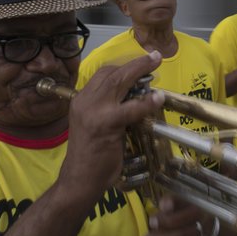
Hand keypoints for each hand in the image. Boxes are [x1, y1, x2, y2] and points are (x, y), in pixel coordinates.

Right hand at [61, 51, 163, 200]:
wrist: (79, 180)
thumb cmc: (91, 156)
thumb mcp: (96, 125)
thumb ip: (111, 110)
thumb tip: (135, 98)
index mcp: (81, 100)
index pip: (102, 74)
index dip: (123, 66)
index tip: (140, 62)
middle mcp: (85, 101)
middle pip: (112, 72)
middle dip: (135, 62)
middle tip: (154, 56)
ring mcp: (93, 111)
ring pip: (119, 81)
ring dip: (140, 70)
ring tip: (156, 63)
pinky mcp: (105, 124)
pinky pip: (130, 108)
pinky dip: (146, 102)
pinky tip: (157, 98)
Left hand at [142, 195, 216, 235]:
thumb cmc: (188, 223)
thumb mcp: (180, 215)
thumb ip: (166, 216)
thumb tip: (151, 223)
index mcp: (191, 205)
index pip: (182, 201)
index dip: (173, 202)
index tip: (162, 206)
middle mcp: (199, 217)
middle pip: (183, 219)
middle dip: (165, 221)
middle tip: (151, 224)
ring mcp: (203, 233)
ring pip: (183, 235)